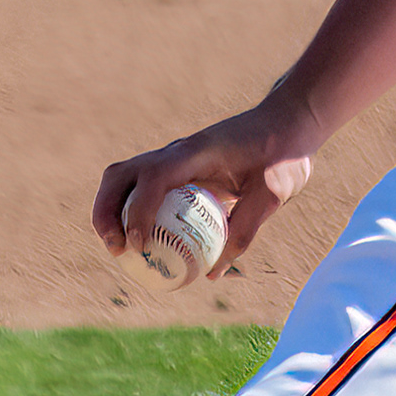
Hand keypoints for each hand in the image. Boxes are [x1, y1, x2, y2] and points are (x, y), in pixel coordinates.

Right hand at [94, 86, 322, 275]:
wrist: (288, 123)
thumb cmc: (283, 155)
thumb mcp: (271, 195)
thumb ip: (243, 231)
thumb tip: (214, 273)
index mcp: (197, 151)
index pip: (153, 176)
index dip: (138, 211)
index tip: (138, 245)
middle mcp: (176, 151)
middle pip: (121, 175)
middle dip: (107, 212)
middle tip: (118, 251)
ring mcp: (172, 157)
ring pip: (123, 178)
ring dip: (110, 211)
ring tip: (119, 250)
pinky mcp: (176, 167)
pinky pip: (141, 187)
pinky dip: (129, 211)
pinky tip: (139, 241)